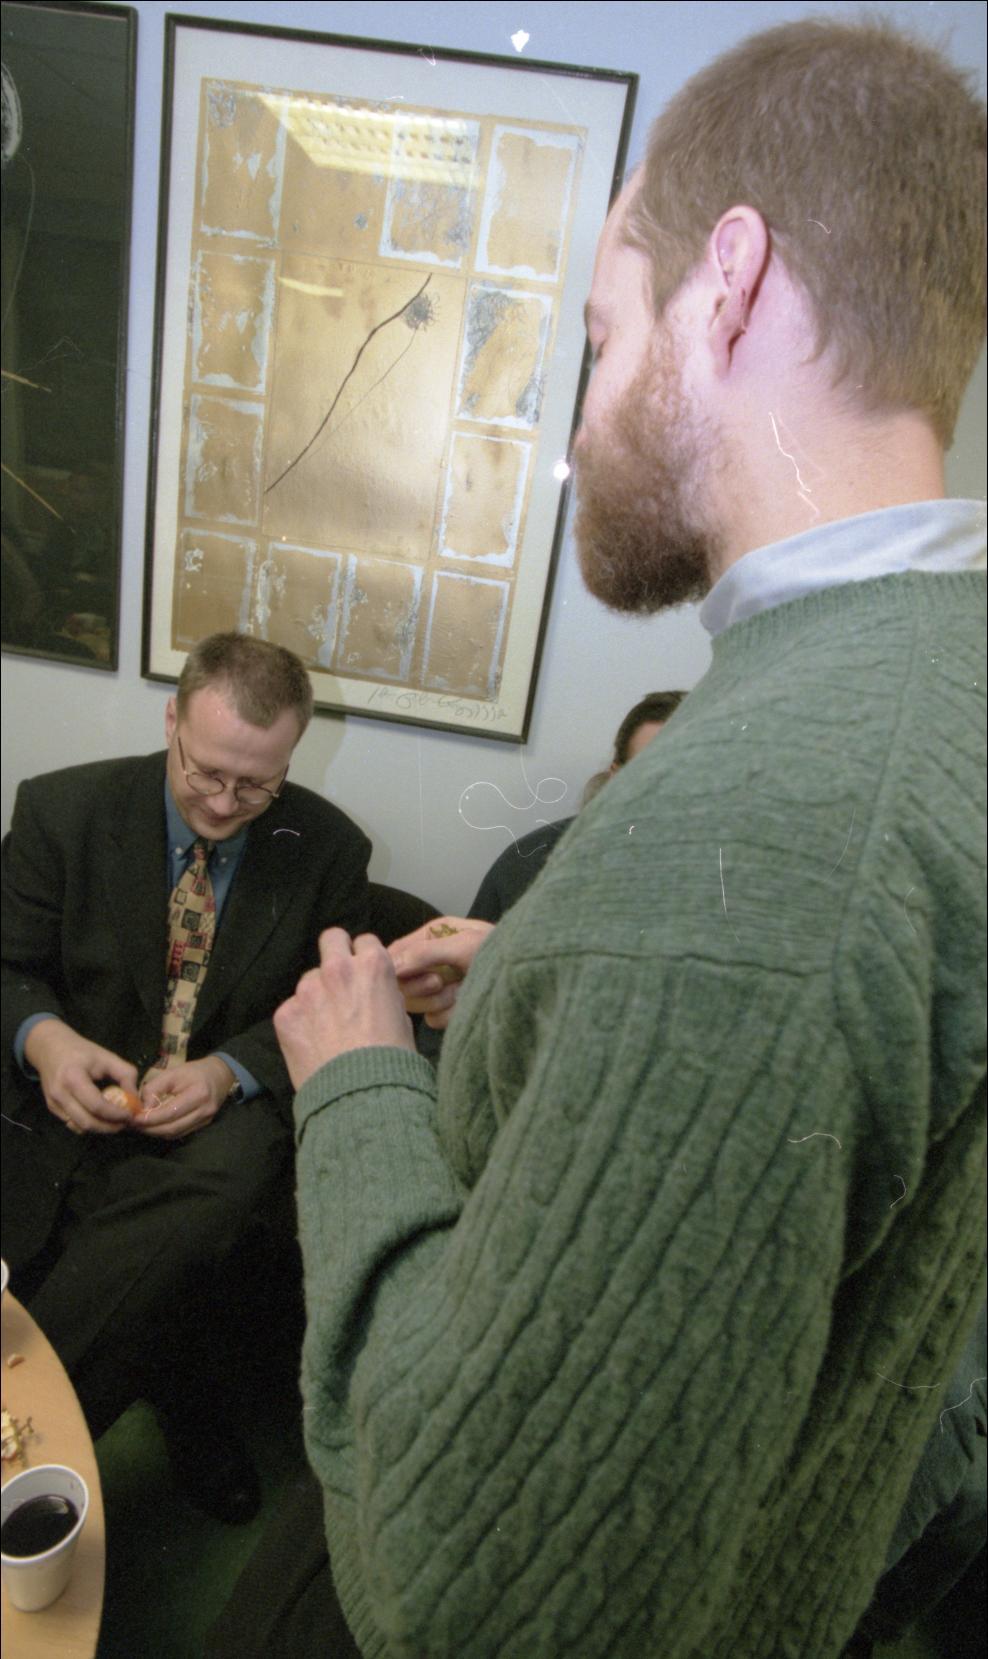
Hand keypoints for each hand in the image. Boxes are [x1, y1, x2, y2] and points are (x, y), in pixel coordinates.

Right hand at [24, 1018, 137, 1135]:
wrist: (50, 1047)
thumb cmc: (81, 1051)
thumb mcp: (107, 1056)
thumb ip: (125, 1075)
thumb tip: (135, 1099)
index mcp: (73, 1077)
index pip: (96, 1105)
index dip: (116, 1114)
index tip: (131, 1114)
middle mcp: (60, 1093)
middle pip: (87, 1122)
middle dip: (110, 1127)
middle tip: (126, 1122)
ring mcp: (53, 1103)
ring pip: (79, 1127)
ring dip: (100, 1128)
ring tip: (115, 1121)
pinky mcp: (52, 1108)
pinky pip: (73, 1124)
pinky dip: (89, 1125)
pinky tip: (100, 1117)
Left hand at [135, 1056, 235, 1139]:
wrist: (220, 1075)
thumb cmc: (194, 1071)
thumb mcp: (172, 1072)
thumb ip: (155, 1088)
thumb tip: (144, 1107)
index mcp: (198, 1094)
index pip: (170, 1112)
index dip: (151, 1118)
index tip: (134, 1118)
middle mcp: (204, 1110)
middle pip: (172, 1127)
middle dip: (150, 1128)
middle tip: (134, 1124)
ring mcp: (205, 1120)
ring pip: (175, 1133)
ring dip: (156, 1132)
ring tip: (142, 1126)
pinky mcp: (204, 1125)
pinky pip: (181, 1133)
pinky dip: (165, 1131)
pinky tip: (156, 1126)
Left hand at [274, 929, 414, 1088]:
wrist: (361, 1097)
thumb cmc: (391, 1062)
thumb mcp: (401, 1018)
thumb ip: (383, 993)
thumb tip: (373, 990)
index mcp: (373, 966)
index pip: (364, 941)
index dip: (364, 958)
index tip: (363, 973)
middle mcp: (338, 970)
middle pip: (331, 939)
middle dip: (336, 954)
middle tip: (339, 980)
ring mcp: (308, 990)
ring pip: (309, 979)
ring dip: (317, 995)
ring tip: (327, 1027)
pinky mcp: (286, 1013)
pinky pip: (292, 1008)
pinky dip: (301, 1021)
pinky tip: (313, 1043)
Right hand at [388, 916, 493, 1029]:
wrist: (532, 981)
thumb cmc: (503, 952)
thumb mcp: (465, 945)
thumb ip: (425, 953)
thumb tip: (392, 964)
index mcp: (433, 936)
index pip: (396, 951)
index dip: (394, 967)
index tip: (402, 976)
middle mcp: (433, 961)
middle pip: (400, 982)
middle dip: (420, 985)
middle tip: (441, 982)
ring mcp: (441, 987)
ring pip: (415, 1003)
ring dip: (436, 1000)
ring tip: (459, 991)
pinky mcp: (450, 1010)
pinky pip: (432, 1019)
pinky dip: (448, 1015)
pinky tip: (465, 1005)